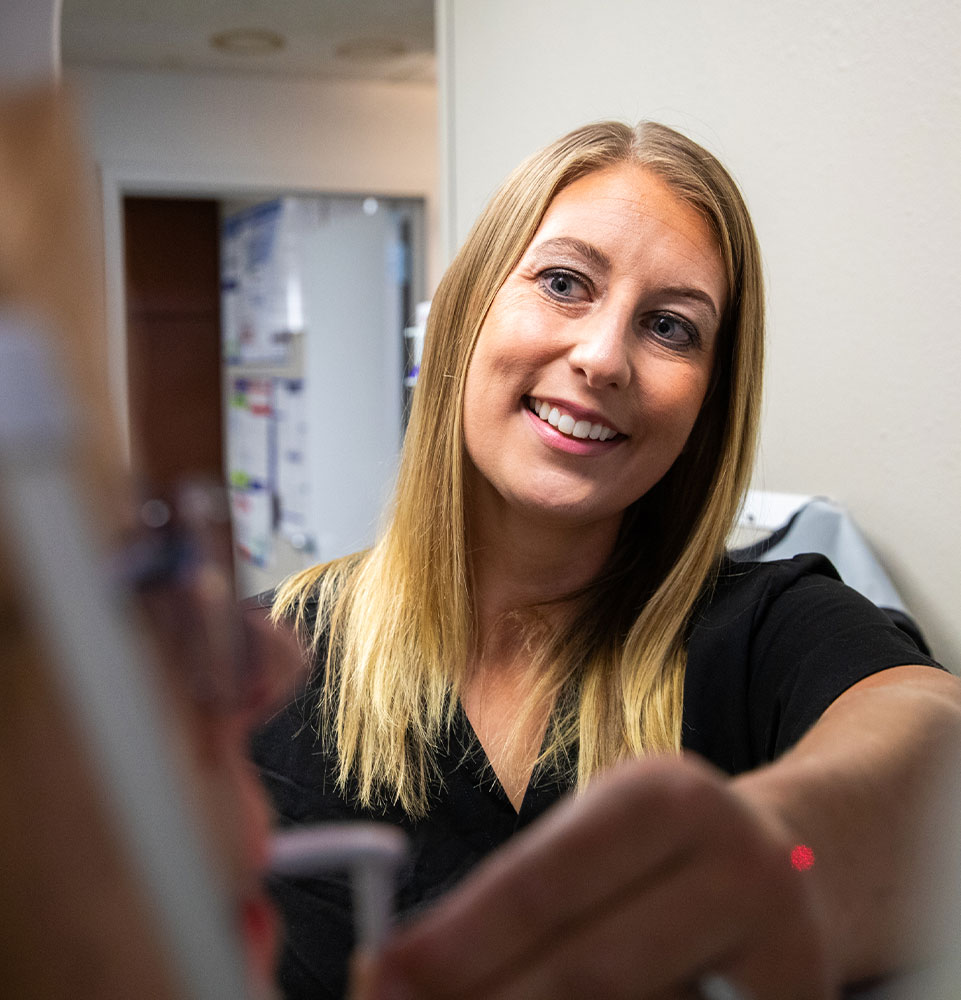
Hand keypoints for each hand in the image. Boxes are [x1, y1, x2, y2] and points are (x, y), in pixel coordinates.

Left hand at [361, 754, 835, 998]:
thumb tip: (412, 970)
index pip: (541, 883)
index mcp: (664, 798)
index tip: (378, 977)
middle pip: (584, 971)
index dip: (454, 943)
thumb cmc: (670, 848)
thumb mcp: (602, 834)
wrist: (809, 858)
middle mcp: (735, 866)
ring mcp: (786, 951)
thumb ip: (523, 897)